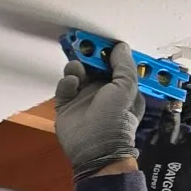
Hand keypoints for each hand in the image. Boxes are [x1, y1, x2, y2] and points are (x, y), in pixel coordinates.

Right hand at [54, 40, 143, 175]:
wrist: (93, 148)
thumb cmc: (115, 120)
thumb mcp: (126, 89)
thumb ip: (124, 66)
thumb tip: (121, 46)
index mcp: (122, 89)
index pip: (115, 65)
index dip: (109, 53)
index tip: (102, 42)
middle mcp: (103, 92)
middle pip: (94, 66)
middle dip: (88, 56)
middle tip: (82, 45)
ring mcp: (84, 98)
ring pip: (77, 73)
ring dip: (77, 68)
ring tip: (78, 71)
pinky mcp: (66, 105)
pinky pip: (65, 86)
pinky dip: (67, 83)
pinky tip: (72, 85)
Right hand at [140, 108, 190, 190]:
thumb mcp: (146, 181)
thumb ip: (153, 166)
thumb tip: (162, 163)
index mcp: (149, 154)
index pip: (158, 132)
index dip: (167, 131)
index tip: (172, 133)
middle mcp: (166, 148)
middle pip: (174, 125)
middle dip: (181, 128)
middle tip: (189, 136)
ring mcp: (185, 153)